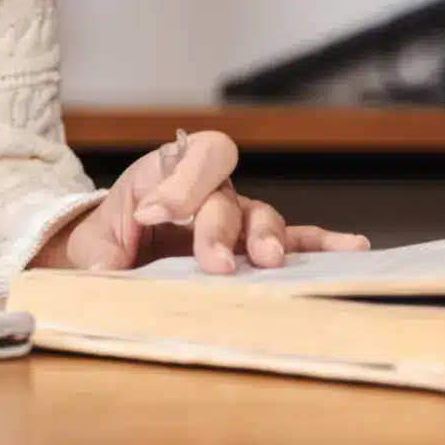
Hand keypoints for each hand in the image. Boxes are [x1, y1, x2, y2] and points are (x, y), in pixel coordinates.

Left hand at [35, 130, 369, 273]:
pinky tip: (351, 248)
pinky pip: (295, 239)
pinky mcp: (255, 242)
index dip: (174, 186)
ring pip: (259, 216)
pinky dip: (321, 244)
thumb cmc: (108, 240)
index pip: (182, 163)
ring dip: (265, 237)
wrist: (116, 250)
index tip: (151, 214)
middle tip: (214, 263)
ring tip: (270, 260)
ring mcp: (236, 215)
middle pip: (222, 196)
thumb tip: (100, 282)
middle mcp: (206, 191)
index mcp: (161, 177)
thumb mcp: (93, 247)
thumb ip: (98, 260)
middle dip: (218, 227)